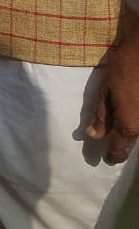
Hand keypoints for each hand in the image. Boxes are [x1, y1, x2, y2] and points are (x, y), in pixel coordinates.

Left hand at [88, 11, 138, 163]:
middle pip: (131, 141)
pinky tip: (127, 109)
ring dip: (128, 130)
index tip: (105, 159)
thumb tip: (93, 136)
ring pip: (137, 131)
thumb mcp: (105, 90)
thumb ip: (101, 115)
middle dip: (120, 142)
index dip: (112, 156)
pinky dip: (135, 119)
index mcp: (128, 125)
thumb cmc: (124, 69)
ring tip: (116, 124)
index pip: (119, 150)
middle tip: (108, 141)